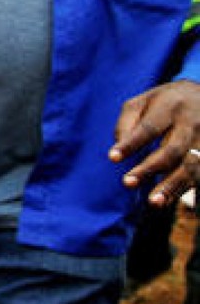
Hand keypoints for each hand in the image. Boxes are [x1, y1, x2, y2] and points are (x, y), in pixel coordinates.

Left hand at [110, 79, 199, 206]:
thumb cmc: (165, 101)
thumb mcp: (143, 101)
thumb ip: (127, 123)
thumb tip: (119, 148)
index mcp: (170, 107)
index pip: (148, 128)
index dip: (131, 144)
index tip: (112, 158)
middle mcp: (191, 123)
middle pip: (171, 149)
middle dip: (150, 168)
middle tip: (127, 183)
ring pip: (191, 166)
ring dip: (173, 185)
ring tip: (154, 202)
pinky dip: (187, 188)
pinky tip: (172, 199)